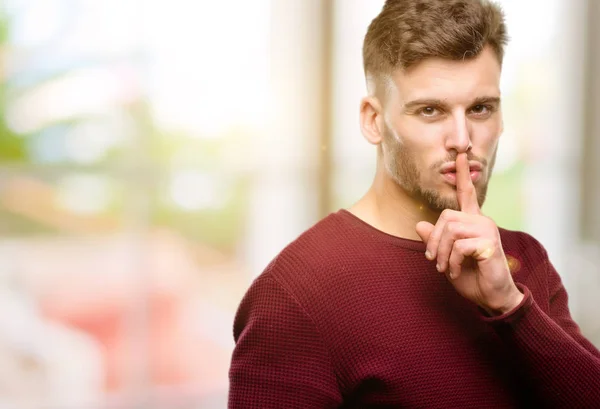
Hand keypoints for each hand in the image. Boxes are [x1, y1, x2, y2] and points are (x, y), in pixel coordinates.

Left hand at [415, 153, 523, 314]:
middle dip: (434, 240)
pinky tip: (454, 271)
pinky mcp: (489, 244)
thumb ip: (435, 241)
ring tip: (444, 267)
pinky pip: (459, 246)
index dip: (463, 175)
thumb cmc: (471, 276)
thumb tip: (420, 225)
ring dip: (441, 253)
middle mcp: (481, 221)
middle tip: (433, 260)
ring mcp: (487, 231)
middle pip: (446, 216)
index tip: (460, 155)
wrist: (492, 296)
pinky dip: (451, 261)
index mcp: (472, 222)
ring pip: (451, 230)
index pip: (467, 194)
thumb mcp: (446, 258)